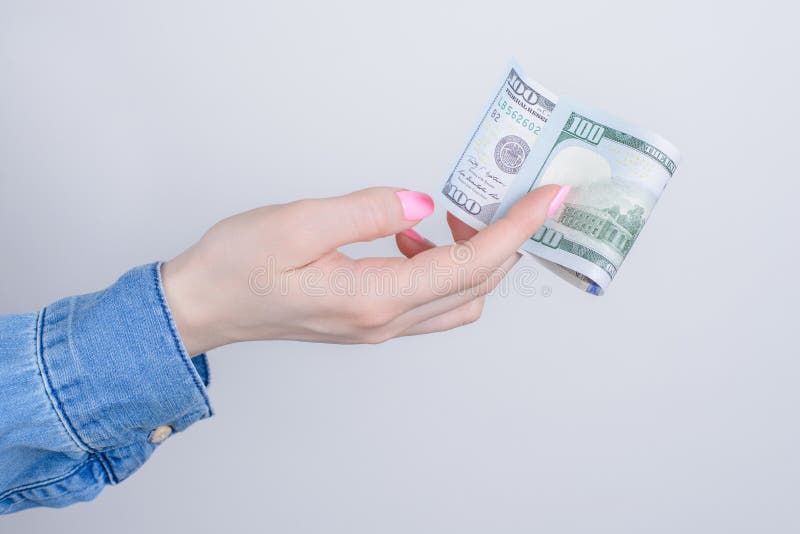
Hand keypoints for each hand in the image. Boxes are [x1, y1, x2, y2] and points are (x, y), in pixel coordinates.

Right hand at [161, 185, 564, 354]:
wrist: (204, 306)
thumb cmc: (237, 267)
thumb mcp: (297, 223)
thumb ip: (368, 211)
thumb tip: (423, 204)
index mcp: (374, 297)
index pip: (469, 264)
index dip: (516, 229)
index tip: (548, 199)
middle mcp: (385, 321)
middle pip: (476, 285)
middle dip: (507, 241)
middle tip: (518, 199)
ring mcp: (379, 326)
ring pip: (457, 297)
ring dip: (475, 256)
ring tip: (460, 214)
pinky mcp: (370, 319)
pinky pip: (429, 298)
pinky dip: (443, 265)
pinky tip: (415, 235)